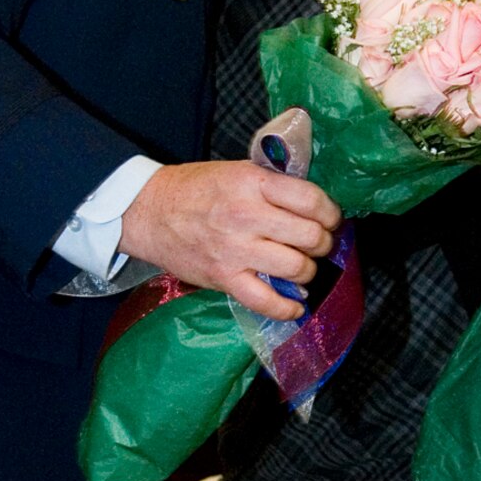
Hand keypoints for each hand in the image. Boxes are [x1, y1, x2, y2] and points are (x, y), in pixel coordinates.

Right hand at [121, 161, 340, 321]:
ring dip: (307, 272)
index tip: (330, 220)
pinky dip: (288, 308)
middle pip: (310, 237)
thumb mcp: (236, 171)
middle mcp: (247, 215)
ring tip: (301, 268)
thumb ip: (272, 185)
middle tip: (316, 245)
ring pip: (297, 268)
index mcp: (253, 183)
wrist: (149, 212)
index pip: (312, 200)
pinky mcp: (225, 278)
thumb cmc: (195, 190)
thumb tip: (311, 206)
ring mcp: (236, 250)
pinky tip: (295, 306)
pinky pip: (267, 301)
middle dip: (322, 244)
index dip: (330, 214)